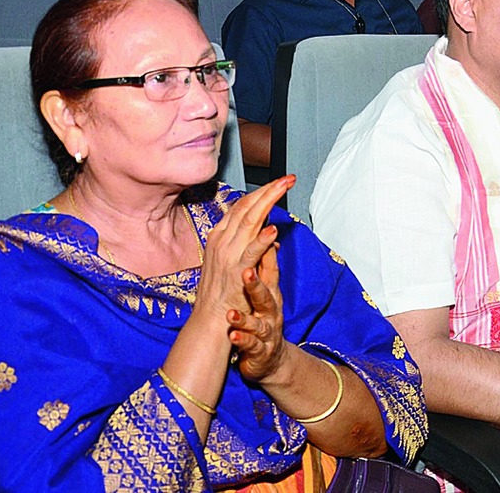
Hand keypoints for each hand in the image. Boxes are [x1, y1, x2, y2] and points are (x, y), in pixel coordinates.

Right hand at [195, 176, 294, 319]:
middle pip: (247, 208)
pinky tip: (273, 228)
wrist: (211, 320)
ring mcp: (228, 255)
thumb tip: (271, 234)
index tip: (279, 182)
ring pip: (249, 222)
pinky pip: (250, 252)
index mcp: (220, 236)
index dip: (261, 192)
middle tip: (288, 178)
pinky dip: (261, 239)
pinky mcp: (236, 271)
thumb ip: (252, 245)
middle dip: (269, 190)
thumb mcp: (235, 261)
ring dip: (268, 202)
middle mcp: (222, 241)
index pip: (242, 206)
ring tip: (284, 188)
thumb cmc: (224, 291)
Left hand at [227, 242, 289, 382]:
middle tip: (246, 272)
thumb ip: (266, 267)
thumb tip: (268, 238)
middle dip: (256, 284)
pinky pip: (251, 344)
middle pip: (265, 296)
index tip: (259, 241)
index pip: (270, 272)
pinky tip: (233, 335)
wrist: (270, 357)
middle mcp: (270, 311)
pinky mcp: (259, 350)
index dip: (265, 257)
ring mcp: (266, 331)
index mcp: (270, 294)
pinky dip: (242, 340)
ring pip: (257, 324)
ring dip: (245, 319)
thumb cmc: (264, 318)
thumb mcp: (267, 292)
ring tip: (231, 315)